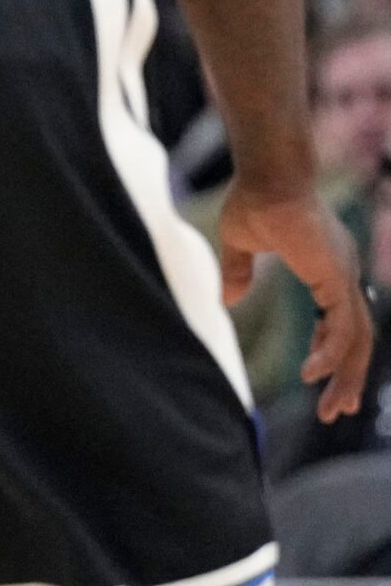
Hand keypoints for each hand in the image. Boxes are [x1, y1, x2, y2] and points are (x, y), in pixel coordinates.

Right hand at [220, 186, 374, 421]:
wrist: (268, 175)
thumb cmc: (254, 199)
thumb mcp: (240, 243)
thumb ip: (238, 271)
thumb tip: (227, 301)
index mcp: (328, 265)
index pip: (342, 318)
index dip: (332, 349)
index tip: (317, 376)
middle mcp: (344, 273)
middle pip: (358, 337)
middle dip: (349, 376)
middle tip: (338, 410)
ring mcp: (345, 275)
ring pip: (358, 339)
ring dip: (347, 376)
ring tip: (333, 408)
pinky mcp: (336, 278)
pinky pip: (341, 327)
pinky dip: (330, 354)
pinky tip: (312, 375)